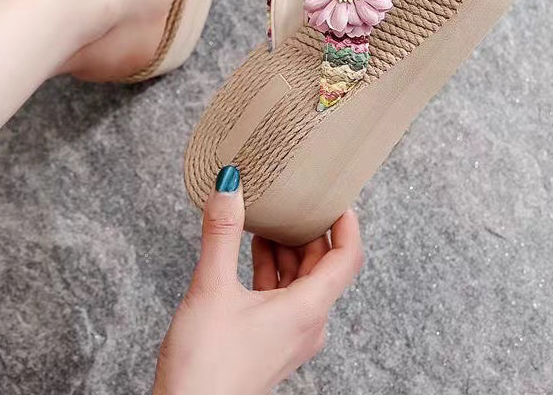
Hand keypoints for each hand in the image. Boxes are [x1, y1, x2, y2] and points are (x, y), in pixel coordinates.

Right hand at [152, 166, 363, 394]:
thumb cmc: (205, 367)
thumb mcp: (211, 288)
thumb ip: (221, 233)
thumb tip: (229, 186)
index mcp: (307, 310)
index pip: (347, 257)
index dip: (347, 222)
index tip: (336, 195)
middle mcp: (307, 324)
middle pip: (324, 266)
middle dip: (310, 229)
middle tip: (296, 197)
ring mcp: (289, 336)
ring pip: (302, 281)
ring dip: (288, 248)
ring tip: (270, 217)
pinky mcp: (270, 342)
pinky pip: (283, 296)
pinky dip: (272, 269)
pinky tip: (252, 250)